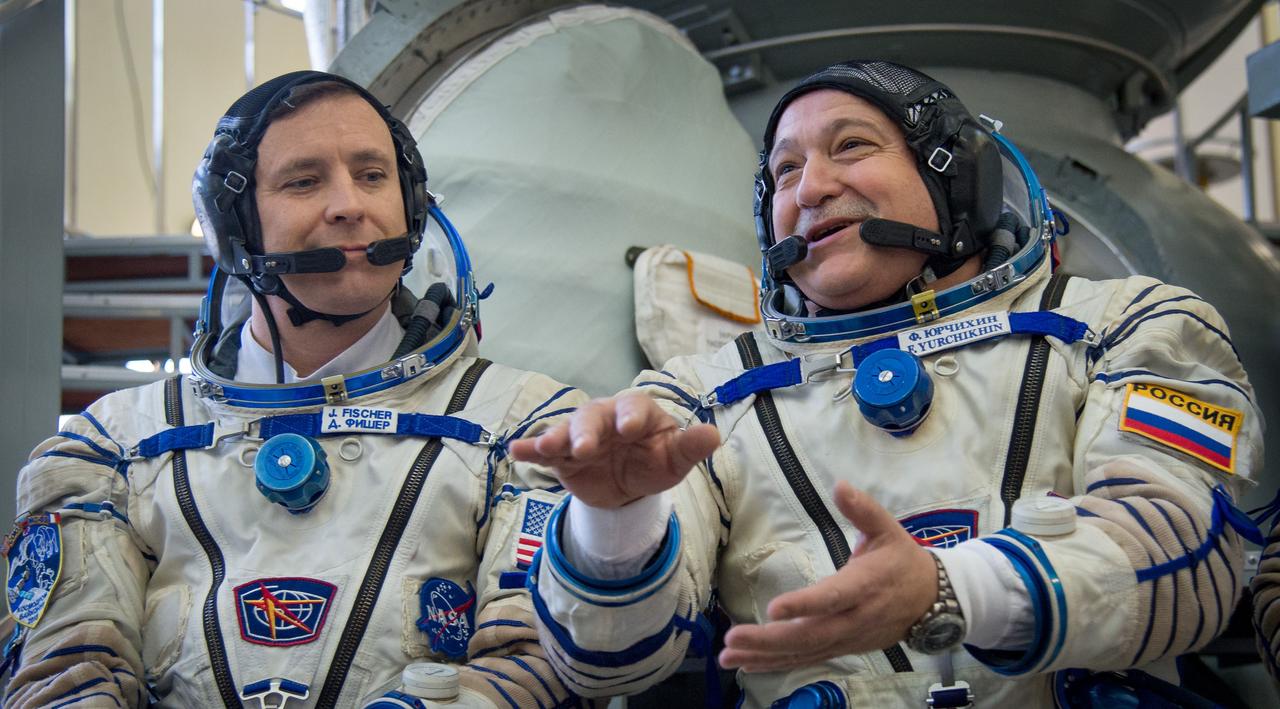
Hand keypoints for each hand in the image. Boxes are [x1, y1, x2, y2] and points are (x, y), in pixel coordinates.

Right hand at [507, 394, 719, 508]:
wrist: (630, 486)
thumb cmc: (655, 462)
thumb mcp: (675, 460)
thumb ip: (690, 447)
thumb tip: (713, 435)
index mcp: (636, 412)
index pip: (633, 407)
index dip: (631, 415)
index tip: (629, 427)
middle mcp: (605, 418)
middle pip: (593, 417)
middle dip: (587, 430)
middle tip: (585, 447)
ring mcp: (581, 436)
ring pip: (566, 431)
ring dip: (556, 438)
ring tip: (549, 449)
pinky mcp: (563, 457)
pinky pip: (544, 450)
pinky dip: (530, 449)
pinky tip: (516, 451)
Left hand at [718, 481, 937, 671]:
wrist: (932, 601)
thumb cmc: (903, 560)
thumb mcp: (888, 529)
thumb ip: (863, 509)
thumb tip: (840, 485)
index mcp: (863, 585)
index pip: (831, 598)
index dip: (804, 605)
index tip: (774, 608)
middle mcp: (854, 618)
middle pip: (810, 634)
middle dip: (769, 639)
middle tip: (732, 639)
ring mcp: (848, 638)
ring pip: (805, 652)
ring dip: (765, 656)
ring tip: (728, 656)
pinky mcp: (843, 648)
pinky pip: (808, 660)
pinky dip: (777, 664)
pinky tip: (748, 665)